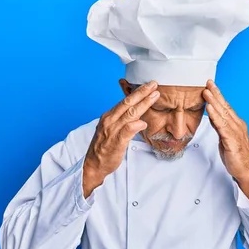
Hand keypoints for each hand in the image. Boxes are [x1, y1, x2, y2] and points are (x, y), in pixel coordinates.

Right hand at [82, 81, 159, 197]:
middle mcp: (110, 120)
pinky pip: (127, 130)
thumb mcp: (112, 129)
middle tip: (154, 84)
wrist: (94, 164)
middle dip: (142, 92)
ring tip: (154, 96)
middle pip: (128, 103)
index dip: (137, 93)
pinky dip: (136, 125)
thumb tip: (136, 116)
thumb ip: (122, 121)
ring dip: (143, 103)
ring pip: (130, 113)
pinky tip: (143, 123)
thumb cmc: (104, 148)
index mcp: (109, 116)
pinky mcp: (116, 141)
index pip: (124, 101)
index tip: (148, 86)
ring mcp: (112, 130)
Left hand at [203, 80, 248, 200]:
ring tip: (207, 92)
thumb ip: (219, 126)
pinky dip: (216, 117)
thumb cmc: (236, 155)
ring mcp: (236, 133)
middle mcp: (237, 125)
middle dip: (216, 94)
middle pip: (225, 107)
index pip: (226, 107)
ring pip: (223, 115)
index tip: (210, 85)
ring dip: (214, 103)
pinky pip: (222, 127)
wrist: (246, 171)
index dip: (218, 96)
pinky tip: (210, 110)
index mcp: (236, 124)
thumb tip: (212, 115)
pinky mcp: (232, 142)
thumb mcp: (225, 137)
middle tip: (208, 83)